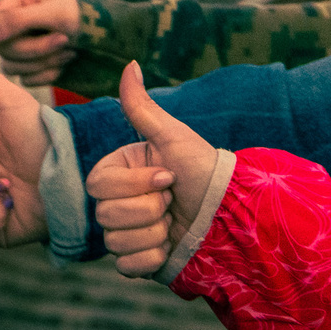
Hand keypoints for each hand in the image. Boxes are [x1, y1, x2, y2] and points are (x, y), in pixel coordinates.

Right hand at [0, 0, 78, 82]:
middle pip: (3, 47)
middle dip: (35, 49)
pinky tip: (64, 64)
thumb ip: (19, 20)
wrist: (109, 41)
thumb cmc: (86, 19)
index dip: (6, 33)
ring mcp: (23, 44)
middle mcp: (18, 21)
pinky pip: (25, 79)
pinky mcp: (31, 65)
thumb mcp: (56, 14)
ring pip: (11, 66)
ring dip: (42, 62)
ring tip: (68, 52)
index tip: (26, 35)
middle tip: (63, 40)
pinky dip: (46, 75)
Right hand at [89, 62, 220, 278]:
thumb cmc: (202, 168)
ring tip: (174, 222)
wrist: (231, 211)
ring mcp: (125, 232)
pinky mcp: (137, 260)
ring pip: (117, 242)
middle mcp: (116, 202)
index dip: (136, 185)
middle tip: (173, 200)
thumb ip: (142, 106)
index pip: (100, 185)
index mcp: (117, 171)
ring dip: (155, 233)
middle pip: (106, 216)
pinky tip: (171, 245)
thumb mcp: (172, 136)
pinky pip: (127, 267)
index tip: (168, 177)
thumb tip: (130, 63)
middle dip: (149, 209)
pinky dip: (153, 258)